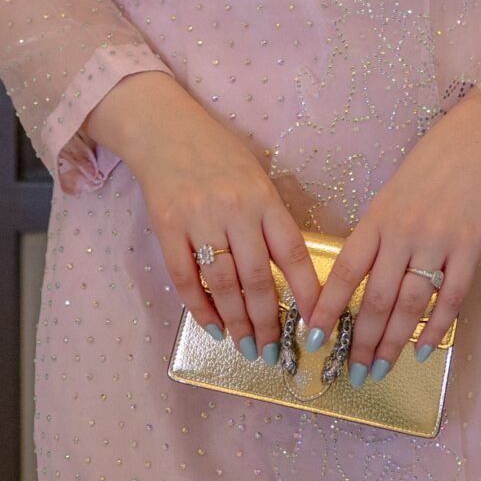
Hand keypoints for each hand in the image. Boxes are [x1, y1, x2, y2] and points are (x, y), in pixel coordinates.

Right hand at [86, 72, 322, 358]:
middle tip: (274, 351)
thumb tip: (289, 273)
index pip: (292, 252)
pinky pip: (185, 277)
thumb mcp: (255, 176)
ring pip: (224, 283)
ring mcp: (199, 219)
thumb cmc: (217, 153)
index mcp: (263, 197)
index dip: (308, 292)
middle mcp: (234, 210)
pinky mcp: (167, 228)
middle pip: (257, 278)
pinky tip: (212, 327)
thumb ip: (269, 219)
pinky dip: (199, 307)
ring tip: (246, 347)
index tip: (316, 323)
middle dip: (268, 321)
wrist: (164, 128)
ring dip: (237, 322)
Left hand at [304, 89, 480, 382]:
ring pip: (409, 305)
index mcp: (380, 216)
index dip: (328, 306)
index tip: (314, 336)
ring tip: (379, 370)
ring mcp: (438, 242)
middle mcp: (403, 233)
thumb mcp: (395, 191)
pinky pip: (450, 299)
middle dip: (361, 340)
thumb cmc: (435, 161)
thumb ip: (380, 232)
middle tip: (351, 372)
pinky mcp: (470, 249)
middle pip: (376, 297)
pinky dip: (436, 329)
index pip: (347, 270)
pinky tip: (423, 350)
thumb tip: (363, 279)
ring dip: (392, 343)